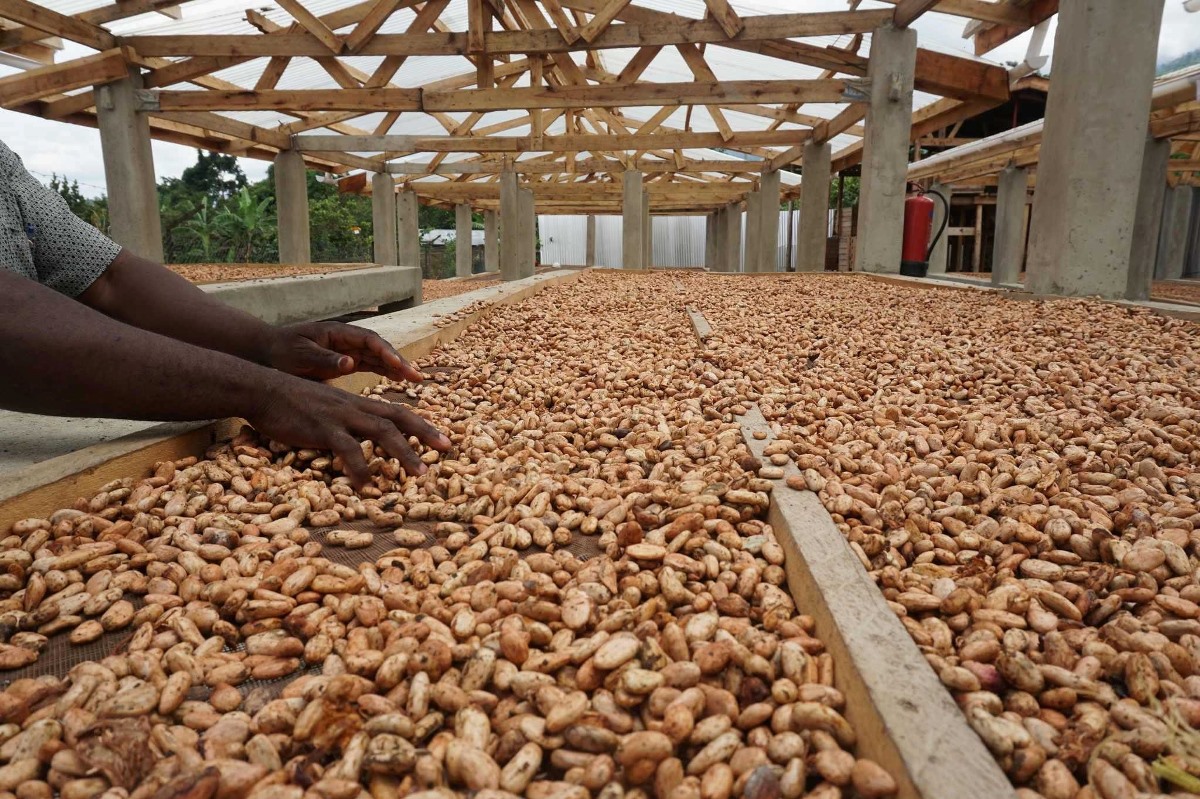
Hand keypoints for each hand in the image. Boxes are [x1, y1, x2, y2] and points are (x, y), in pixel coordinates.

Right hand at [247, 373, 451, 486]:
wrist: (262, 389)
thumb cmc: (291, 403)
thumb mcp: (326, 410)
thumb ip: (344, 423)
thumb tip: (357, 441)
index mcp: (357, 404)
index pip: (397, 412)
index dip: (421, 425)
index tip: (441, 439)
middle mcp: (354, 407)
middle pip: (398, 418)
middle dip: (425, 434)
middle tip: (447, 449)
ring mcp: (340, 416)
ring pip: (381, 432)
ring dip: (404, 453)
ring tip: (420, 474)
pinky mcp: (322, 428)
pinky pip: (346, 449)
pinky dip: (360, 467)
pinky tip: (367, 485)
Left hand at [264, 322, 423, 382]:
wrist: (268, 352)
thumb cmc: (282, 351)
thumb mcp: (300, 355)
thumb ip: (325, 359)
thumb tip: (350, 363)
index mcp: (338, 333)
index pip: (368, 340)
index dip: (385, 351)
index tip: (397, 364)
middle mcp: (347, 340)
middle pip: (379, 348)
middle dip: (399, 361)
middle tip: (416, 376)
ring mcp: (347, 350)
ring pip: (378, 357)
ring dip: (396, 368)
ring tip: (415, 380)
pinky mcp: (345, 362)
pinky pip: (370, 365)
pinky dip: (385, 372)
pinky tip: (398, 381)